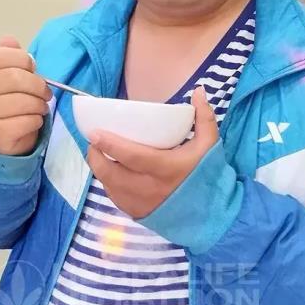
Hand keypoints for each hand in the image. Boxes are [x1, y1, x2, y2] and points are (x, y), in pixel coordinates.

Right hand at [0, 36, 51, 155]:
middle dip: (37, 85)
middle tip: (46, 93)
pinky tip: (33, 121)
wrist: (4, 138)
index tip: (32, 69)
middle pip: (13, 77)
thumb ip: (12, 58)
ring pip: (21, 101)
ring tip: (40, 108)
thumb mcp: (12, 77)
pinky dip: (35, 121)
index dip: (21, 60)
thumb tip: (9, 40)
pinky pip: (23, 122)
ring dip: (39, 105)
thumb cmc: (12, 103)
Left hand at [87, 87, 218, 219]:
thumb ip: (204, 117)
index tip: (94, 132)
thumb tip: (198, 90)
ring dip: (99, 168)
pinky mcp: (136, 213)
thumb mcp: (209, 145)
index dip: (110, 144)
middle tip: (93, 139)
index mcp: (166, 169)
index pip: (131, 156)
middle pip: (111, 172)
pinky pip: (114, 197)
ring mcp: (140, 203)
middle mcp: (149, 188)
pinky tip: (109, 171)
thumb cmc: (207, 176)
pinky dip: (108, 183)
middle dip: (95, 155)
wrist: (210, 214)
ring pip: (108, 185)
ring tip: (98, 152)